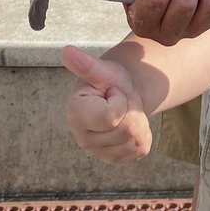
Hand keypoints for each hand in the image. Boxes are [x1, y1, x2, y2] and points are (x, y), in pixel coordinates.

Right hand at [62, 44, 150, 164]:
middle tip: (122, 102)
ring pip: (135, 142)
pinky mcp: (114, 160)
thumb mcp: (101, 70)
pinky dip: (143, 136)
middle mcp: (83, 138)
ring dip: (139, 123)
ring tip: (127, 112)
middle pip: (126, 130)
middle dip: (132, 111)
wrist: (121, 93)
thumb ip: (86, 64)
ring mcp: (98, 153)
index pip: (111, 116)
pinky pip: (140, 151)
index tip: (112, 92)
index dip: (120, 100)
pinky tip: (131, 124)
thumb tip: (66, 51)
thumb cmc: (109, 79)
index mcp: (76, 114)